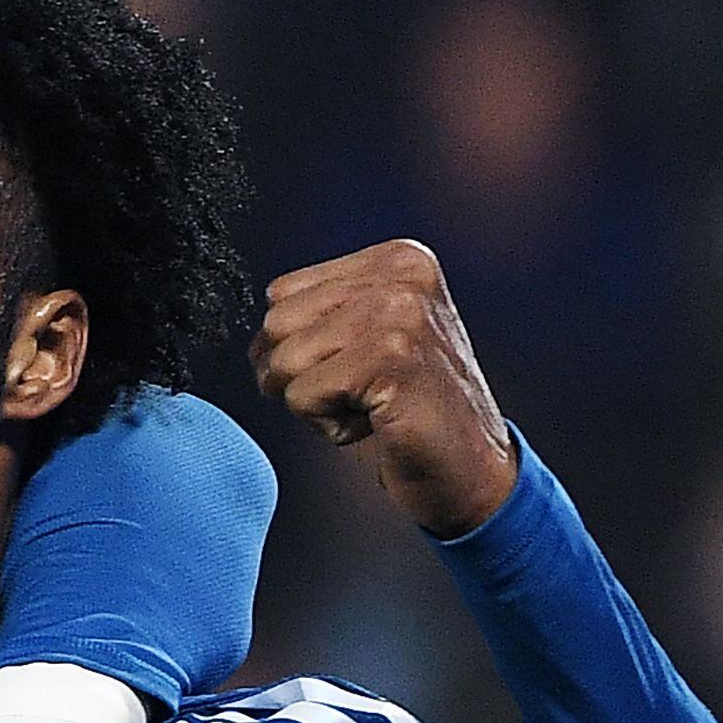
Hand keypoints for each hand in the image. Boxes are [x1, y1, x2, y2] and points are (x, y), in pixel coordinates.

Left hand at [251, 241, 515, 538]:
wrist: (467, 464)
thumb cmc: (407, 408)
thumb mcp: (364, 339)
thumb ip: (316, 316)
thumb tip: (255, 338)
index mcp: (396, 259)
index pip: (281, 295)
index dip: (297, 347)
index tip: (355, 366)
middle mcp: (401, 275)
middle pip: (276, 325)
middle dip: (298, 375)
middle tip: (360, 392)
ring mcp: (400, 313)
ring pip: (284, 362)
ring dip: (315, 402)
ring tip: (371, 404)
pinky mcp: (392, 359)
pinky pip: (302, 396)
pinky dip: (328, 426)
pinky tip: (378, 421)